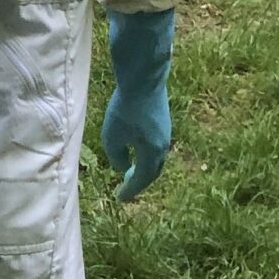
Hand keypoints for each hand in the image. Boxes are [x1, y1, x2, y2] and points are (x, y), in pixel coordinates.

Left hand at [101, 9, 175, 201]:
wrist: (144, 79)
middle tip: (127, 189)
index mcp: (152, 153)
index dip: (131, 190)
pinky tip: (136, 148)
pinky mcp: (162, 120)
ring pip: (156, 158)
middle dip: (140, 182)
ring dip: (144, 168)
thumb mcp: (113, 137)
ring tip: (130, 172)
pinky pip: (156, 145)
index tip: (120, 199)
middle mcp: (163, 145)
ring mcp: (165, 132)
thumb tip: (123, 166)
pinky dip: (147, 154)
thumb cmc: (126, 109)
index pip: (142, 179)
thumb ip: (117, 157)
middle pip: (153, 171)